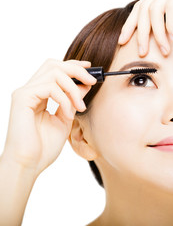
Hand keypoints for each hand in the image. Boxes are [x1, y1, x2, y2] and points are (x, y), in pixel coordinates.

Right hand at [3, 59, 96, 176]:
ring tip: (80, 107)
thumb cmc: (44, 146)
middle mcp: (30, 90)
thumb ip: (73, 101)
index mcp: (39, 94)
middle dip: (77, 70)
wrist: (29, 164)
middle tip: (92, 82)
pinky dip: (64, 99)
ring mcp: (25, 93)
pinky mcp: (22, 98)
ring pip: (54, 73)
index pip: (55, 69)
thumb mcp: (65, 119)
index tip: (91, 68)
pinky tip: (68, 115)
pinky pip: (50, 87)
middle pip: (54, 64)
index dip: (74, 65)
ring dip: (74, 89)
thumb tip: (86, 84)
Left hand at [118, 0, 172, 55]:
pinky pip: (171, 6)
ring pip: (155, 8)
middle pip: (143, 8)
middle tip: (141, 52)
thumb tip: (153, 23)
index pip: (140, 7)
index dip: (130, 24)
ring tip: (163, 50)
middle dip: (139, 31)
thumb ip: (169, 18)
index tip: (124, 41)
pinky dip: (169, 24)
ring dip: (156, 32)